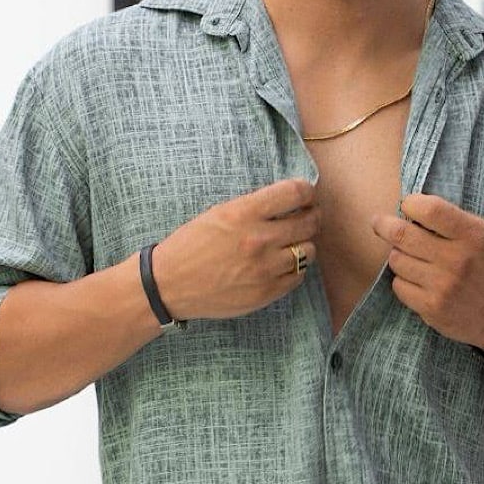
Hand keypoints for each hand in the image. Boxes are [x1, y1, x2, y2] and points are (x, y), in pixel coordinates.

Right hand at [151, 178, 320, 321]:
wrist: (170, 284)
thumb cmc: (191, 245)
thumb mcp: (219, 213)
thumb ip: (254, 207)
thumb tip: (290, 200)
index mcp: (244, 213)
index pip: (295, 193)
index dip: (307, 191)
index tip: (307, 195)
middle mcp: (259, 239)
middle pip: (309, 222)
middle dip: (312, 216)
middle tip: (308, 217)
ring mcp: (265, 268)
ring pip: (308, 250)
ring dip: (304, 244)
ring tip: (293, 243)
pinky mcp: (266, 292)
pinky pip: (298, 276)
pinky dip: (295, 268)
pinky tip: (283, 264)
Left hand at [371, 193, 483, 354]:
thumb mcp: (483, 238)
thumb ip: (451, 222)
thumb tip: (409, 211)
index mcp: (473, 234)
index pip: (429, 209)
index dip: (410, 204)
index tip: (407, 205)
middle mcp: (457, 259)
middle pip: (401, 234)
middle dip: (384, 225)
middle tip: (379, 223)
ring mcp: (443, 285)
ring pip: (396, 260)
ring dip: (398, 256)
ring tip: (411, 258)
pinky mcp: (432, 308)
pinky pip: (399, 286)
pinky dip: (403, 280)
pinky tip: (417, 281)